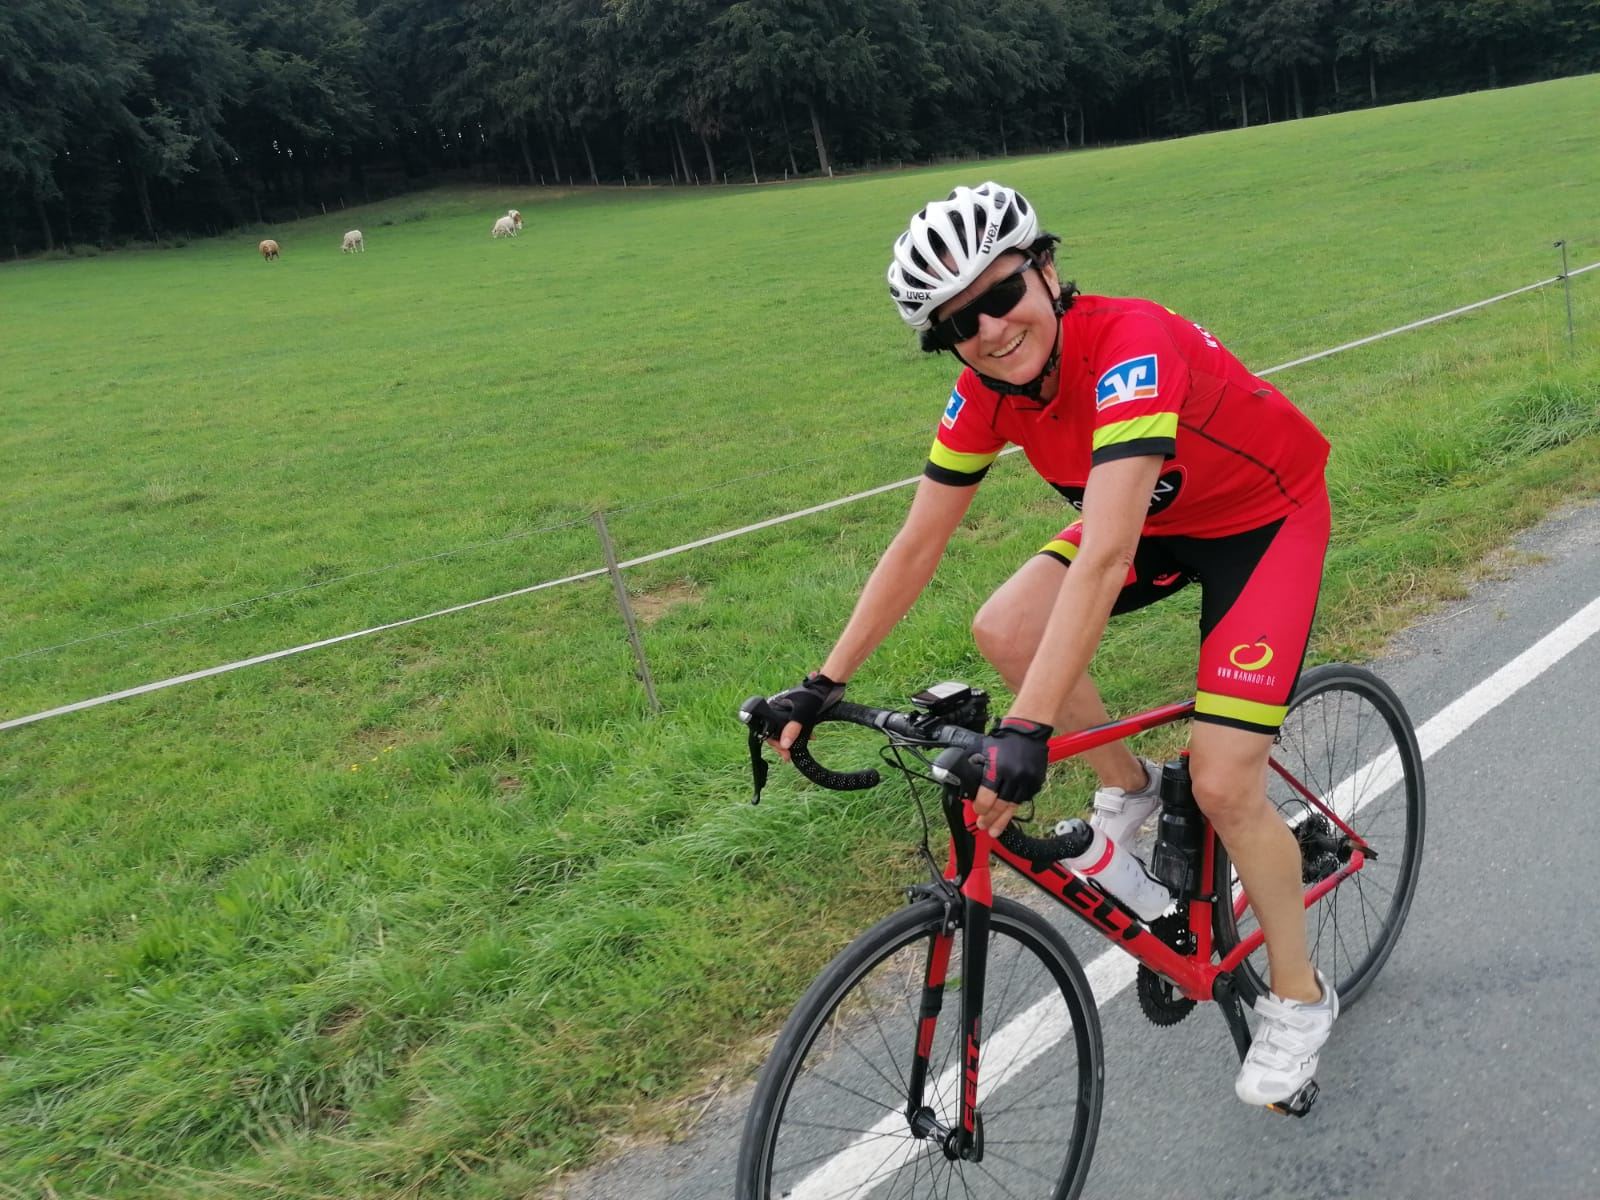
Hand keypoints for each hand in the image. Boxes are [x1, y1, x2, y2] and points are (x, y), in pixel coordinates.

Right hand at [767, 672, 845, 760]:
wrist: (828, 686)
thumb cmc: (813, 696)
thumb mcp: (802, 713)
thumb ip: (793, 729)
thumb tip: (784, 745)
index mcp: (774, 707)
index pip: (768, 728)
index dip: (775, 742)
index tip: (784, 752)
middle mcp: (778, 710)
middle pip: (775, 732)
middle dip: (782, 745)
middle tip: (788, 756)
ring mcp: (788, 712)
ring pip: (785, 731)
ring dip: (791, 742)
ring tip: (796, 751)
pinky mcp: (798, 714)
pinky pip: (794, 727)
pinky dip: (799, 735)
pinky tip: (808, 738)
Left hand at [974, 717, 1052, 835]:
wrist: (1027, 732)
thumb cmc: (1001, 741)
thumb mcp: (980, 750)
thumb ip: (971, 766)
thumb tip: (961, 784)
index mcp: (998, 768)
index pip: (987, 797)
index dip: (980, 808)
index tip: (977, 811)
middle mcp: (1013, 776)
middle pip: (1000, 806)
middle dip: (990, 819)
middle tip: (983, 827)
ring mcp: (1027, 781)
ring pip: (1013, 806)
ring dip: (1002, 820)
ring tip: (994, 830)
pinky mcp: (1035, 783)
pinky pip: (1023, 800)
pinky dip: (1014, 808)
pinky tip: (1007, 815)